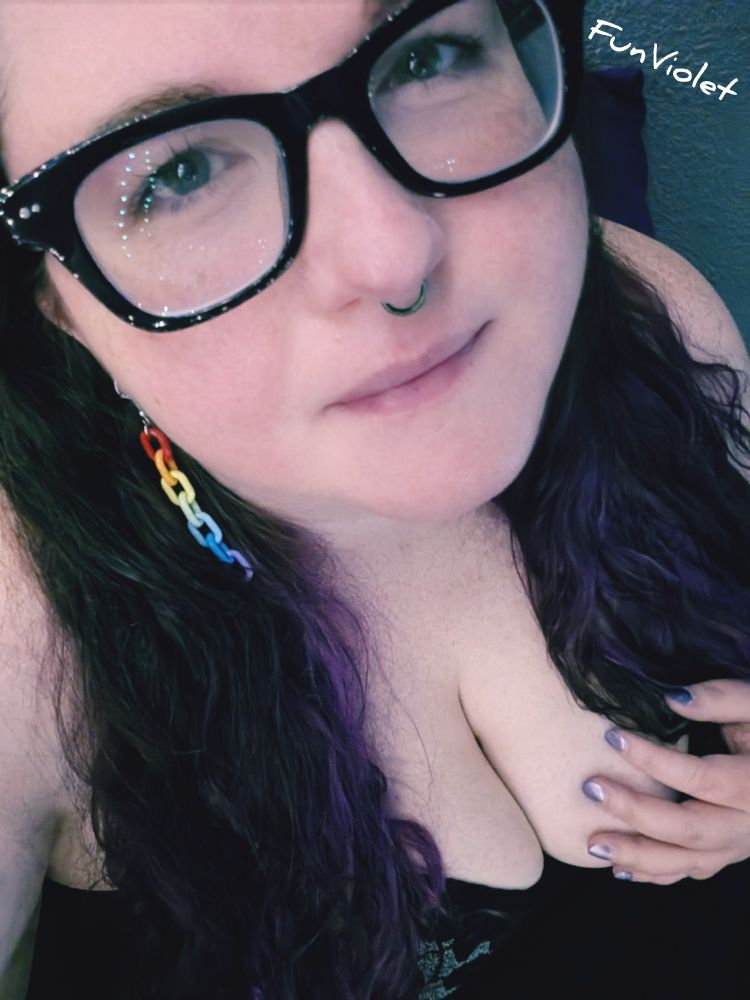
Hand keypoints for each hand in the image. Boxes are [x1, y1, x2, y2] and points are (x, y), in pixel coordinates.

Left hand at [581, 679, 749, 883]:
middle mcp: (748, 824)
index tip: (612, 737)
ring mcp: (739, 845)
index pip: (699, 777)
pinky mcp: (728, 852)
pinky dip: (654, 873)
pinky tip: (618, 866)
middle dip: (635, 812)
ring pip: (686, 861)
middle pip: (688, 829)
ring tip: (592, 844)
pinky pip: (690, 870)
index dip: (654, 759)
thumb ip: (722, 699)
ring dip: (637, 856)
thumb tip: (672, 699)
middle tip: (592, 790)